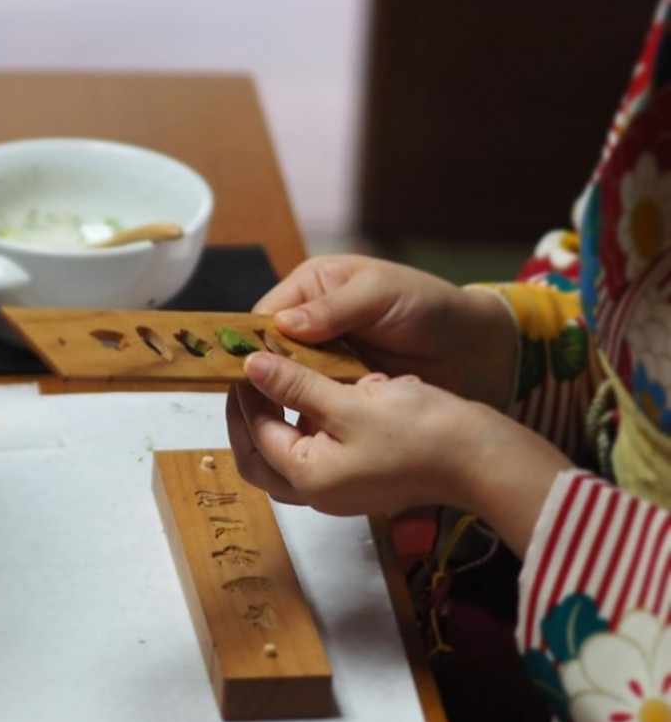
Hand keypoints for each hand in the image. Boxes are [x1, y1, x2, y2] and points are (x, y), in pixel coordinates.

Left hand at [226, 353, 571, 557]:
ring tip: (284, 376)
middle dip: (250, 416)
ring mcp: (343, 487)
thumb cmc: (421, 430)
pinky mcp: (363, 475)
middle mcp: (320, 492)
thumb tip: (251, 368)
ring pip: (289, 453)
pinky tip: (327, 389)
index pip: (256, 434)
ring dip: (281, 417)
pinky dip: (312, 421)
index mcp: (309, 478)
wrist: (485, 458)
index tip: (245, 359)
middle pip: (262, 456)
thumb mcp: (350, 401)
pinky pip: (321, 449)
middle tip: (251, 376)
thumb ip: (296, 385)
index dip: (245, 395)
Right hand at [255, 254, 516, 409]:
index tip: (245, 372)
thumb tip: (282, 324)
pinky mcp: (341, 391)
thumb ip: (333, 308)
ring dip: (288, 402)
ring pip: (287, 384)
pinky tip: (307, 433)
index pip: (263, 317)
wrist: (476, 349)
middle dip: (263, 380)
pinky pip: (313, 405)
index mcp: (311, 289)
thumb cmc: (429, 306)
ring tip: (280, 424)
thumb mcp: (380, 294)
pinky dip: (312, 417)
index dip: (250, 344)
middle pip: (267, 355)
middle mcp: (309, 325)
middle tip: (256, 408)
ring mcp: (324, 361)